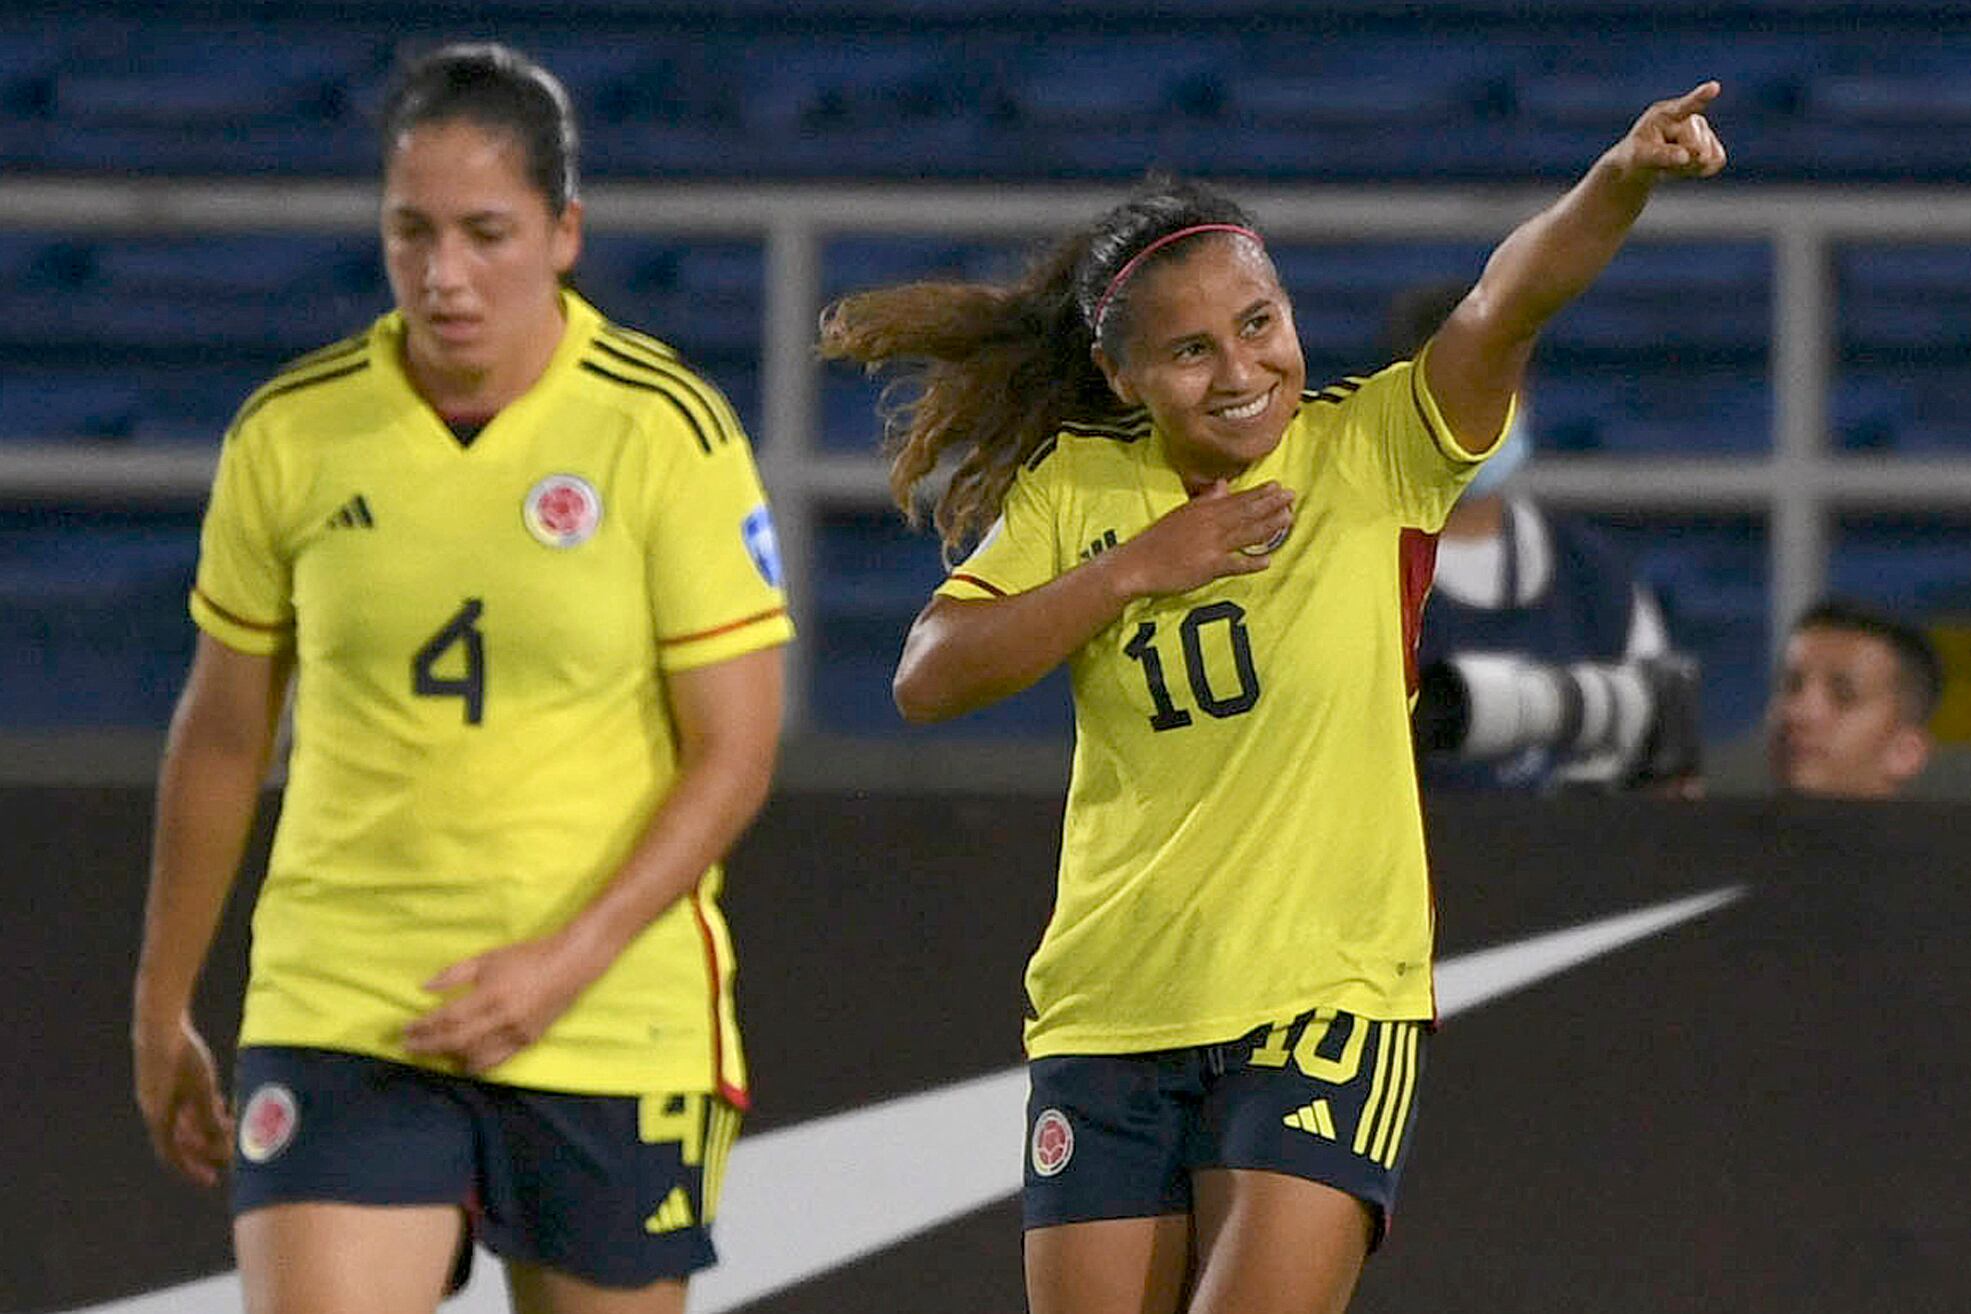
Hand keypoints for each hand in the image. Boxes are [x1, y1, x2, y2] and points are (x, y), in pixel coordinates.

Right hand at [133, 1013, 232, 1186]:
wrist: (160, 1023)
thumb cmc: (183, 1058)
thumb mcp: (201, 1090)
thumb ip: (209, 1120)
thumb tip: (221, 1146)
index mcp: (158, 1117)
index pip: (172, 1155)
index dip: (192, 1170)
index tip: (212, 1180)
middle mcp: (153, 1109)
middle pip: (179, 1139)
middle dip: (204, 1148)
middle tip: (227, 1152)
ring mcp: (156, 1093)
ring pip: (182, 1120)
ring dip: (204, 1127)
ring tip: (229, 1124)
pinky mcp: (163, 1077)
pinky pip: (181, 1103)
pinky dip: (199, 1109)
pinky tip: (219, 1101)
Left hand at [404, 934, 601, 1074]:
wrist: (571, 964)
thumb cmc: (527, 956)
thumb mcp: (488, 958)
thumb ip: (454, 974)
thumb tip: (424, 989)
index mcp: (491, 994)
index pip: (448, 1018)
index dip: (424, 1027)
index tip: (405, 1030)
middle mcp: (503, 1019)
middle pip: (456, 1040)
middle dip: (429, 1045)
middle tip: (409, 1047)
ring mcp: (517, 1034)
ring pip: (475, 1055)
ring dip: (449, 1057)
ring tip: (432, 1053)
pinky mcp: (528, 1042)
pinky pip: (497, 1061)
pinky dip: (476, 1065)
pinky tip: (462, 1063)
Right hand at [1113, 480, 1294, 596]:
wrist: (1137, 564)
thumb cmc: (1157, 541)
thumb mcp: (1180, 514)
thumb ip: (1205, 500)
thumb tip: (1223, 485)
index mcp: (1202, 510)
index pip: (1236, 499)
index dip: (1259, 493)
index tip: (1278, 487)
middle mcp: (1209, 524)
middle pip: (1246, 512)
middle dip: (1271, 504)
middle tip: (1292, 497)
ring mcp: (1211, 545)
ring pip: (1246, 533)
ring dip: (1269, 526)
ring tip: (1288, 519)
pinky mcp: (1209, 566)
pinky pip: (1235, 564)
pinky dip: (1252, 562)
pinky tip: (1268, 560)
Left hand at [1611, 82, 1727, 181]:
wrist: (1643, 162)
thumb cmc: (1638, 155)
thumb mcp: (1641, 157)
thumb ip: (1661, 155)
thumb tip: (1686, 156)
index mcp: (1665, 114)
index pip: (1685, 105)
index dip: (1701, 96)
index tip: (1714, 87)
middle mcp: (1688, 116)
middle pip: (1696, 146)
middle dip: (1683, 159)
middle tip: (1662, 160)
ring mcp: (1703, 128)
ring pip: (1707, 155)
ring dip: (1689, 167)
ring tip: (1672, 161)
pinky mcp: (1713, 142)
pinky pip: (1718, 160)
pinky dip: (1702, 169)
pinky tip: (1687, 165)